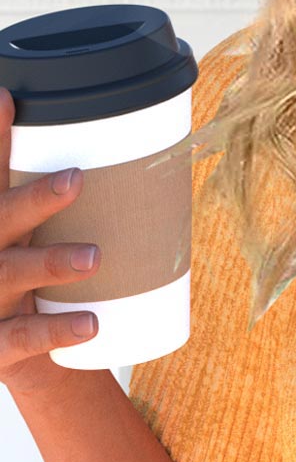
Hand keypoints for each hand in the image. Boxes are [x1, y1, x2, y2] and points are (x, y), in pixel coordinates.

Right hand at [0, 84, 101, 396]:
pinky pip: (24, 338)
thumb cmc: (33, 294)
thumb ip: (53, 211)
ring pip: (10, 273)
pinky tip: (91, 324)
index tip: (6, 98)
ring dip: (51, 262)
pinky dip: (58, 330)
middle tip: (76, 180)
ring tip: (95, 256)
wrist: (19, 363)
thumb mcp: (35, 248)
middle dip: (34, 199)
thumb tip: (118, 166)